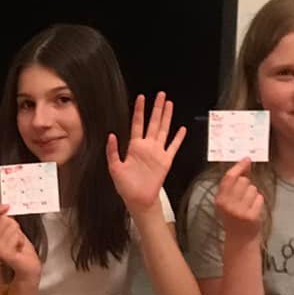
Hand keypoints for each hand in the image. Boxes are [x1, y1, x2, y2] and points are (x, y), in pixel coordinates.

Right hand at [0, 204, 40, 280]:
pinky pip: (14, 236)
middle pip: (3, 219)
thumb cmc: (21, 251)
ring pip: (10, 226)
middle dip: (14, 224)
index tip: (7, 207)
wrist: (28, 267)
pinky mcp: (4, 253)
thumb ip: (6, 221)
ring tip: (18, 243)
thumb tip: (6, 207)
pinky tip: (19, 247)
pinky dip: (20, 240)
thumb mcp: (13, 231)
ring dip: (18, 234)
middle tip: (16, 236)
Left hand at [107, 93, 187, 212]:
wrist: (138, 199)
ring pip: (163, 130)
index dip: (139, 110)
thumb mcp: (114, 168)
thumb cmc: (126, 186)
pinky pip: (174, 147)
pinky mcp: (166, 161)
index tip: (141, 98)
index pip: (137, 124)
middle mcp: (147, 147)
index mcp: (134, 147)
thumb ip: (112, 152)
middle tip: (160, 95)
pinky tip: (182, 129)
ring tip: (169, 104)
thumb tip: (111, 135)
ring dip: (167, 117)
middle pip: (153, 122)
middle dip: (156, 108)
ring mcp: (157, 153)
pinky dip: (178, 138)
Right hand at [213, 160, 266, 244]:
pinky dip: (259, 202)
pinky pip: (259, 198)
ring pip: (253, 189)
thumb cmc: (235, 216)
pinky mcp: (251, 216)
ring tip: (248, 205)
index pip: (229, 177)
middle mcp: (228, 204)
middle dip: (247, 184)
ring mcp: (240, 211)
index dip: (239, 166)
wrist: (240, 238)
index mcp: (220, 199)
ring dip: (253, 194)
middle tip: (244, 196)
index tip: (247, 160)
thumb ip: (234, 183)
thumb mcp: (228, 200)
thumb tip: (245, 163)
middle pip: (243, 181)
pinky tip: (253, 210)